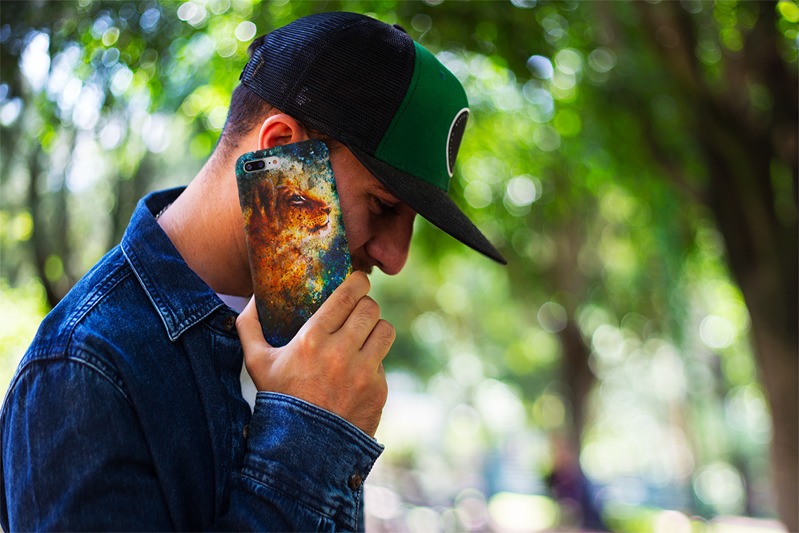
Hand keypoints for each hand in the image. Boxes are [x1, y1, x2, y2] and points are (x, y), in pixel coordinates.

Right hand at [236, 272, 393, 436]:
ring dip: (375, 329)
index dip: (358, 282)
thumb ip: (249, 326)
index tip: (358, 281)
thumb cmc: (278, 400)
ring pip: (385, 330)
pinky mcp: (378, 390)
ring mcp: (363, 373)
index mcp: (312, 339)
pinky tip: (357, 371)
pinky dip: (373, 362)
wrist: (302, 450)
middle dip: (366, 305)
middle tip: (359, 309)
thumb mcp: (256, 363)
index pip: (348, 295)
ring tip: (365, 335)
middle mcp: (341, 353)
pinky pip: (383, 362)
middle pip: (370, 309)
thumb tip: (252, 298)